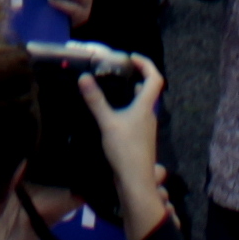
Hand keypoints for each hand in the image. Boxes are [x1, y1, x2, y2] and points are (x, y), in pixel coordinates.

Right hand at [80, 51, 165, 176]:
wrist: (136, 181)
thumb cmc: (125, 149)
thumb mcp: (107, 122)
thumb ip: (96, 100)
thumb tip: (84, 77)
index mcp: (146, 107)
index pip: (155, 79)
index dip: (146, 65)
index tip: (131, 58)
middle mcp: (149, 115)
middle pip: (150, 90)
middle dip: (137, 77)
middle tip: (119, 71)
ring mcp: (146, 128)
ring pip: (143, 104)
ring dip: (132, 93)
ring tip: (113, 88)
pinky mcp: (140, 138)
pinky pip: (136, 115)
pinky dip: (128, 107)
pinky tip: (113, 112)